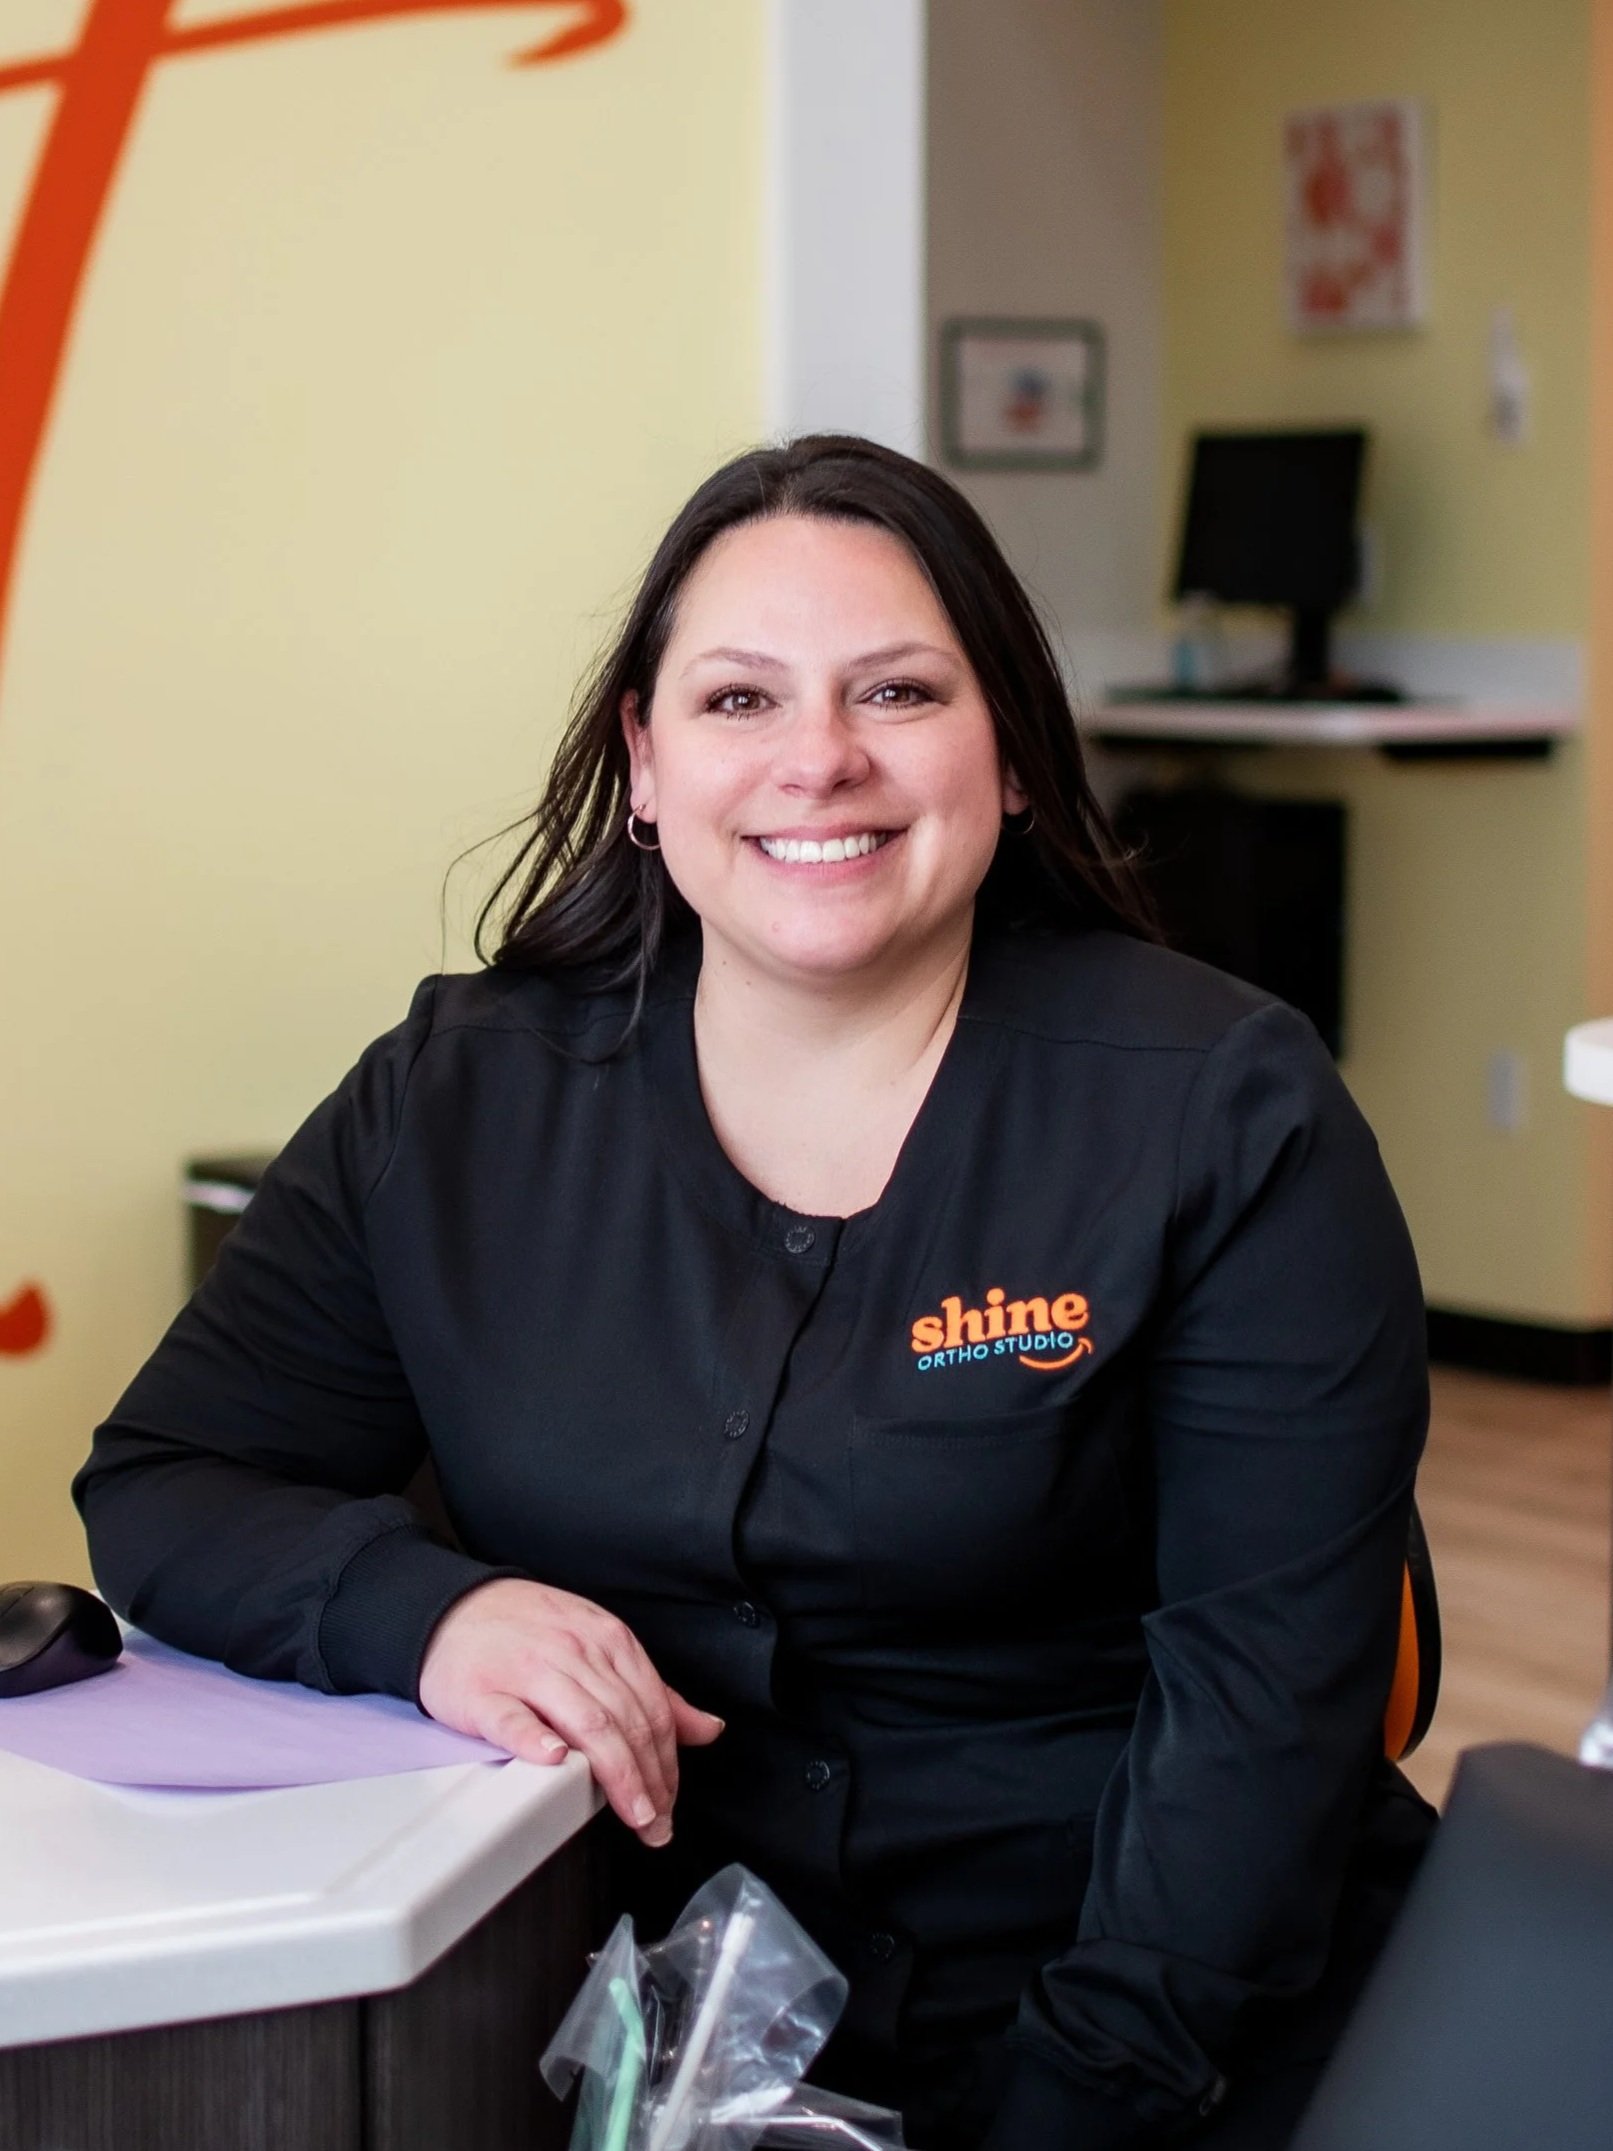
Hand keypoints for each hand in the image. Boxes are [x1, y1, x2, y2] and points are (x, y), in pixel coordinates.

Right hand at [417, 1577, 723, 1844]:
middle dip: (650, 1779)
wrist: (455, 1609)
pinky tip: (553, 1762)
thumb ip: (653, 1692)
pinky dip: (535, 1740)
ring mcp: (527, 1670)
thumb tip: (707, 1729)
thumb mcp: (600, 1646)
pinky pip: (512, 1717)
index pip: (652, 1709)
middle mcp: (573, 1652)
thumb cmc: (530, 1632)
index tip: (671, 1802)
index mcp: (607, 1641)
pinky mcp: (481, 1692)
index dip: (669, 1763)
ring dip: (616, 1774)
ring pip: (584, 1721)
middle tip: (657, 1824)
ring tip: (633, 1813)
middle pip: (625, 1722)